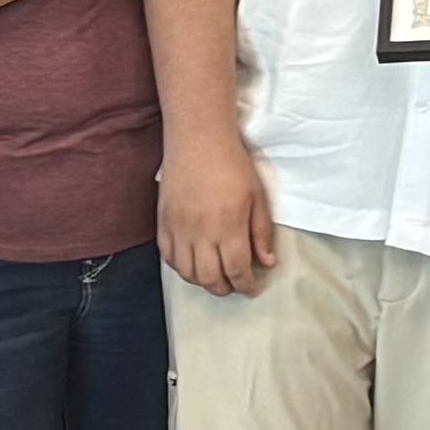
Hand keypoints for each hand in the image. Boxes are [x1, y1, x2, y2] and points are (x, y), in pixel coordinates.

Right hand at [160, 130, 279, 294]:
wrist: (198, 141)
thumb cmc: (233, 165)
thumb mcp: (257, 198)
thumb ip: (261, 233)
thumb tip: (266, 262)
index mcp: (228, 228)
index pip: (237, 271)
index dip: (246, 286)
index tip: (252, 288)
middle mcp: (201, 234)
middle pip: (210, 279)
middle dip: (225, 289)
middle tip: (234, 285)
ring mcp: (178, 229)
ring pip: (187, 272)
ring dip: (202, 281)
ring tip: (215, 276)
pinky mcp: (163, 222)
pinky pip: (168, 257)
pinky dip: (180, 267)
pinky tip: (192, 263)